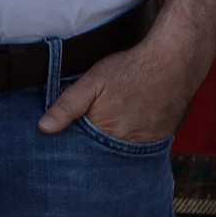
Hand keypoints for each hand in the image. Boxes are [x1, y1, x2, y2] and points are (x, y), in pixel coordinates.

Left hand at [38, 33, 198, 141]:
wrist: (172, 63)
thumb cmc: (129, 70)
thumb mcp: (92, 82)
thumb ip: (67, 105)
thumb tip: (43, 128)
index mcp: (104, 131)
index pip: (82, 149)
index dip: (73, 143)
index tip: (64, 142)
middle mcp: (125, 144)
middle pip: (101, 153)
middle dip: (91, 148)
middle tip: (88, 133)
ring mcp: (144, 143)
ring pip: (120, 151)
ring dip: (111, 146)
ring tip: (108, 129)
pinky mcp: (159, 139)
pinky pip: (140, 148)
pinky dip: (131, 141)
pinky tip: (127, 127)